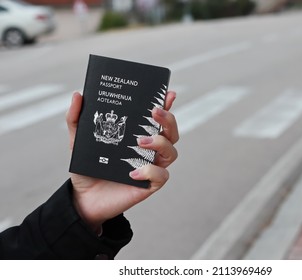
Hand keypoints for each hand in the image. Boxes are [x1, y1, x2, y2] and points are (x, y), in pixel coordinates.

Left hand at [66, 91, 178, 232]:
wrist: (83, 198)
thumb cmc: (88, 167)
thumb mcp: (79, 140)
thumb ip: (77, 118)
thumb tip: (79, 95)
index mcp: (138, 135)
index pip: (157, 119)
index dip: (167, 105)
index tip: (168, 93)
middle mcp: (149, 150)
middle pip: (172, 132)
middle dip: (168, 120)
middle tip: (154, 113)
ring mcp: (151, 167)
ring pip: (172, 152)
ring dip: (161, 143)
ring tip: (140, 142)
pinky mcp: (149, 185)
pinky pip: (161, 176)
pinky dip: (151, 171)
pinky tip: (133, 172)